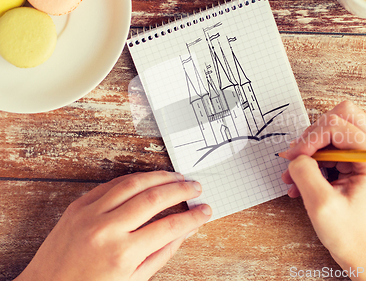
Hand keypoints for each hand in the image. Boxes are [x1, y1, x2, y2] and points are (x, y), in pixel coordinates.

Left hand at [15, 171, 211, 280]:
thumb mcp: (133, 279)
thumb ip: (163, 252)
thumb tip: (187, 230)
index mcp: (123, 254)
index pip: (170, 226)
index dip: (193, 216)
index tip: (205, 210)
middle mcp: (107, 230)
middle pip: (155, 198)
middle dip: (181, 190)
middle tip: (196, 188)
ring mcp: (90, 214)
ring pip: (134, 183)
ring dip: (160, 177)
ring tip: (177, 178)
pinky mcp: (78, 205)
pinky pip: (112, 184)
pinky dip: (134, 179)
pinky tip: (148, 179)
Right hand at [281, 101, 365, 279]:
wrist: (363, 251)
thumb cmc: (351, 234)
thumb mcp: (321, 204)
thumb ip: (304, 172)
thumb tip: (295, 155)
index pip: (336, 125)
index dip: (309, 140)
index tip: (293, 159)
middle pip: (340, 116)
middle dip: (313, 137)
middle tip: (297, 159)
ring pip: (333, 128)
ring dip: (310, 150)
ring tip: (296, 176)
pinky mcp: (361, 157)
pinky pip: (332, 144)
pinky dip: (314, 159)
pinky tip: (302, 180)